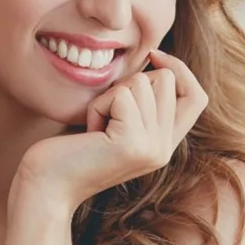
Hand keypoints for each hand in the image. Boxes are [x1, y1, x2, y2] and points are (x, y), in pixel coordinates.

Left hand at [10, 48, 208, 216]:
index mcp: (164, 145)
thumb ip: (142, 103)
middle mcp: (164, 149)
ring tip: (96, 126)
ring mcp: (152, 148)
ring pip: (143, 82)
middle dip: (129, 84)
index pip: (197, 97)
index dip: (180, 69)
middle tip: (106, 116)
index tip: (153, 56)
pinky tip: (89, 132)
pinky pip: (122, 95)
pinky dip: (98, 106)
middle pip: (167, 79)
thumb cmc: (71, 149)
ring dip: (110, 96)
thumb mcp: (116, 122)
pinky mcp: (132, 143)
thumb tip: (157, 61)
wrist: (48, 187)